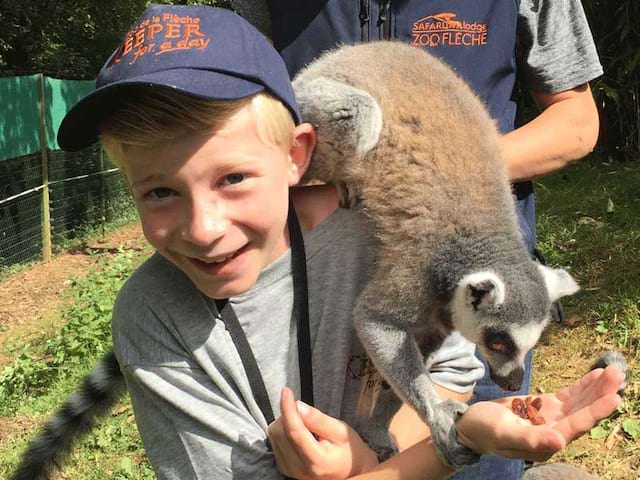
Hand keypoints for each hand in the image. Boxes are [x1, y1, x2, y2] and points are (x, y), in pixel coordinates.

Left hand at [268, 387, 378, 479]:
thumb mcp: (341, 431)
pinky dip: (284, 432)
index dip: (288, 408)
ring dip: (285, 423)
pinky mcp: (284, 468)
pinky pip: (274, 442)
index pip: (294, 431)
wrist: (351, 472)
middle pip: (279, 431)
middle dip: (289, 414)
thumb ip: (319, 419)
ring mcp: (290, 471)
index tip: (286, 391)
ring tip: (306, 427)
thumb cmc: (348, 451)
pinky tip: (300, 435)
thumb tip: (298, 406)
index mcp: (316, 460)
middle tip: (306, 414)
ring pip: (274, 435)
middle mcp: (299, 469)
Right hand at [456, 365, 623, 461]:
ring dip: (596, 388)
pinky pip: (570, 396)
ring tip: (613, 372)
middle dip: (601, 394)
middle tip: (617, 375)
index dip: (595, 411)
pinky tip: (595, 375)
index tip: (613, 397)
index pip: (576, 425)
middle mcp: (555, 431)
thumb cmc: (483, 431)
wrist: (470, 427)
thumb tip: (560, 441)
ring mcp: (552, 418)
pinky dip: (583, 386)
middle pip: (584, 412)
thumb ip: (531, 439)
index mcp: (547, 442)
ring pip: (580, 402)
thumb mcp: (503, 434)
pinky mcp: (546, 407)